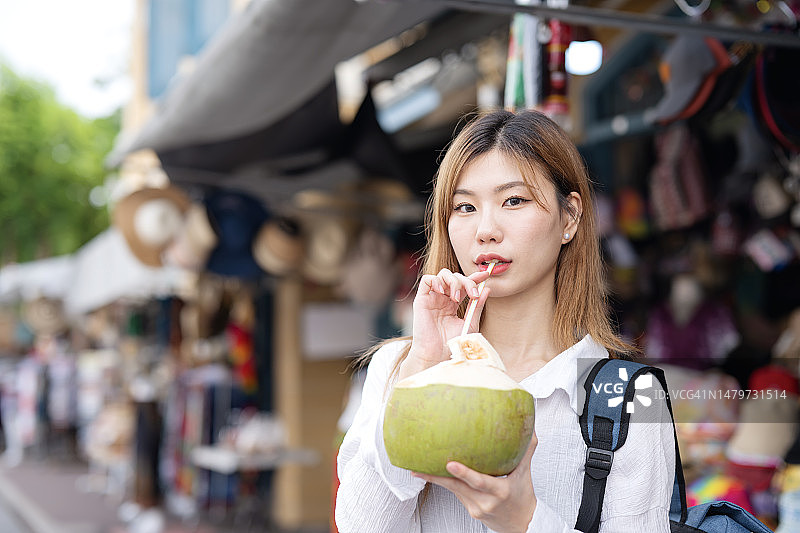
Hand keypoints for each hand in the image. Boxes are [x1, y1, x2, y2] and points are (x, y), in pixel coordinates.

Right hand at [400, 268, 491, 378]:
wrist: (437, 354)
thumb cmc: (452, 343)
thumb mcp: (470, 324)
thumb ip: (477, 307)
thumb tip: (487, 289)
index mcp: (453, 303)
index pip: (464, 284)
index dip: (474, 277)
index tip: (486, 275)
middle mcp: (443, 298)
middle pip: (456, 277)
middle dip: (467, 282)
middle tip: (473, 295)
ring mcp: (432, 298)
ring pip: (443, 274)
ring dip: (454, 282)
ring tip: (456, 298)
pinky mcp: (421, 299)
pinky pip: (427, 279)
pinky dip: (437, 280)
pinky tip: (443, 292)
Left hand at [412, 432, 537, 532]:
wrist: (522, 524)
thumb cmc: (523, 496)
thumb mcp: (526, 473)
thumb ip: (526, 450)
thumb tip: (530, 428)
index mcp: (500, 491)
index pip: (480, 482)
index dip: (465, 473)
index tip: (450, 464)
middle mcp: (485, 502)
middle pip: (457, 487)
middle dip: (436, 477)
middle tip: (418, 468)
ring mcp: (476, 507)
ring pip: (453, 490)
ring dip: (435, 478)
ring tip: (417, 468)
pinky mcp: (470, 510)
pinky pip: (456, 492)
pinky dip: (446, 481)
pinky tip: (433, 472)